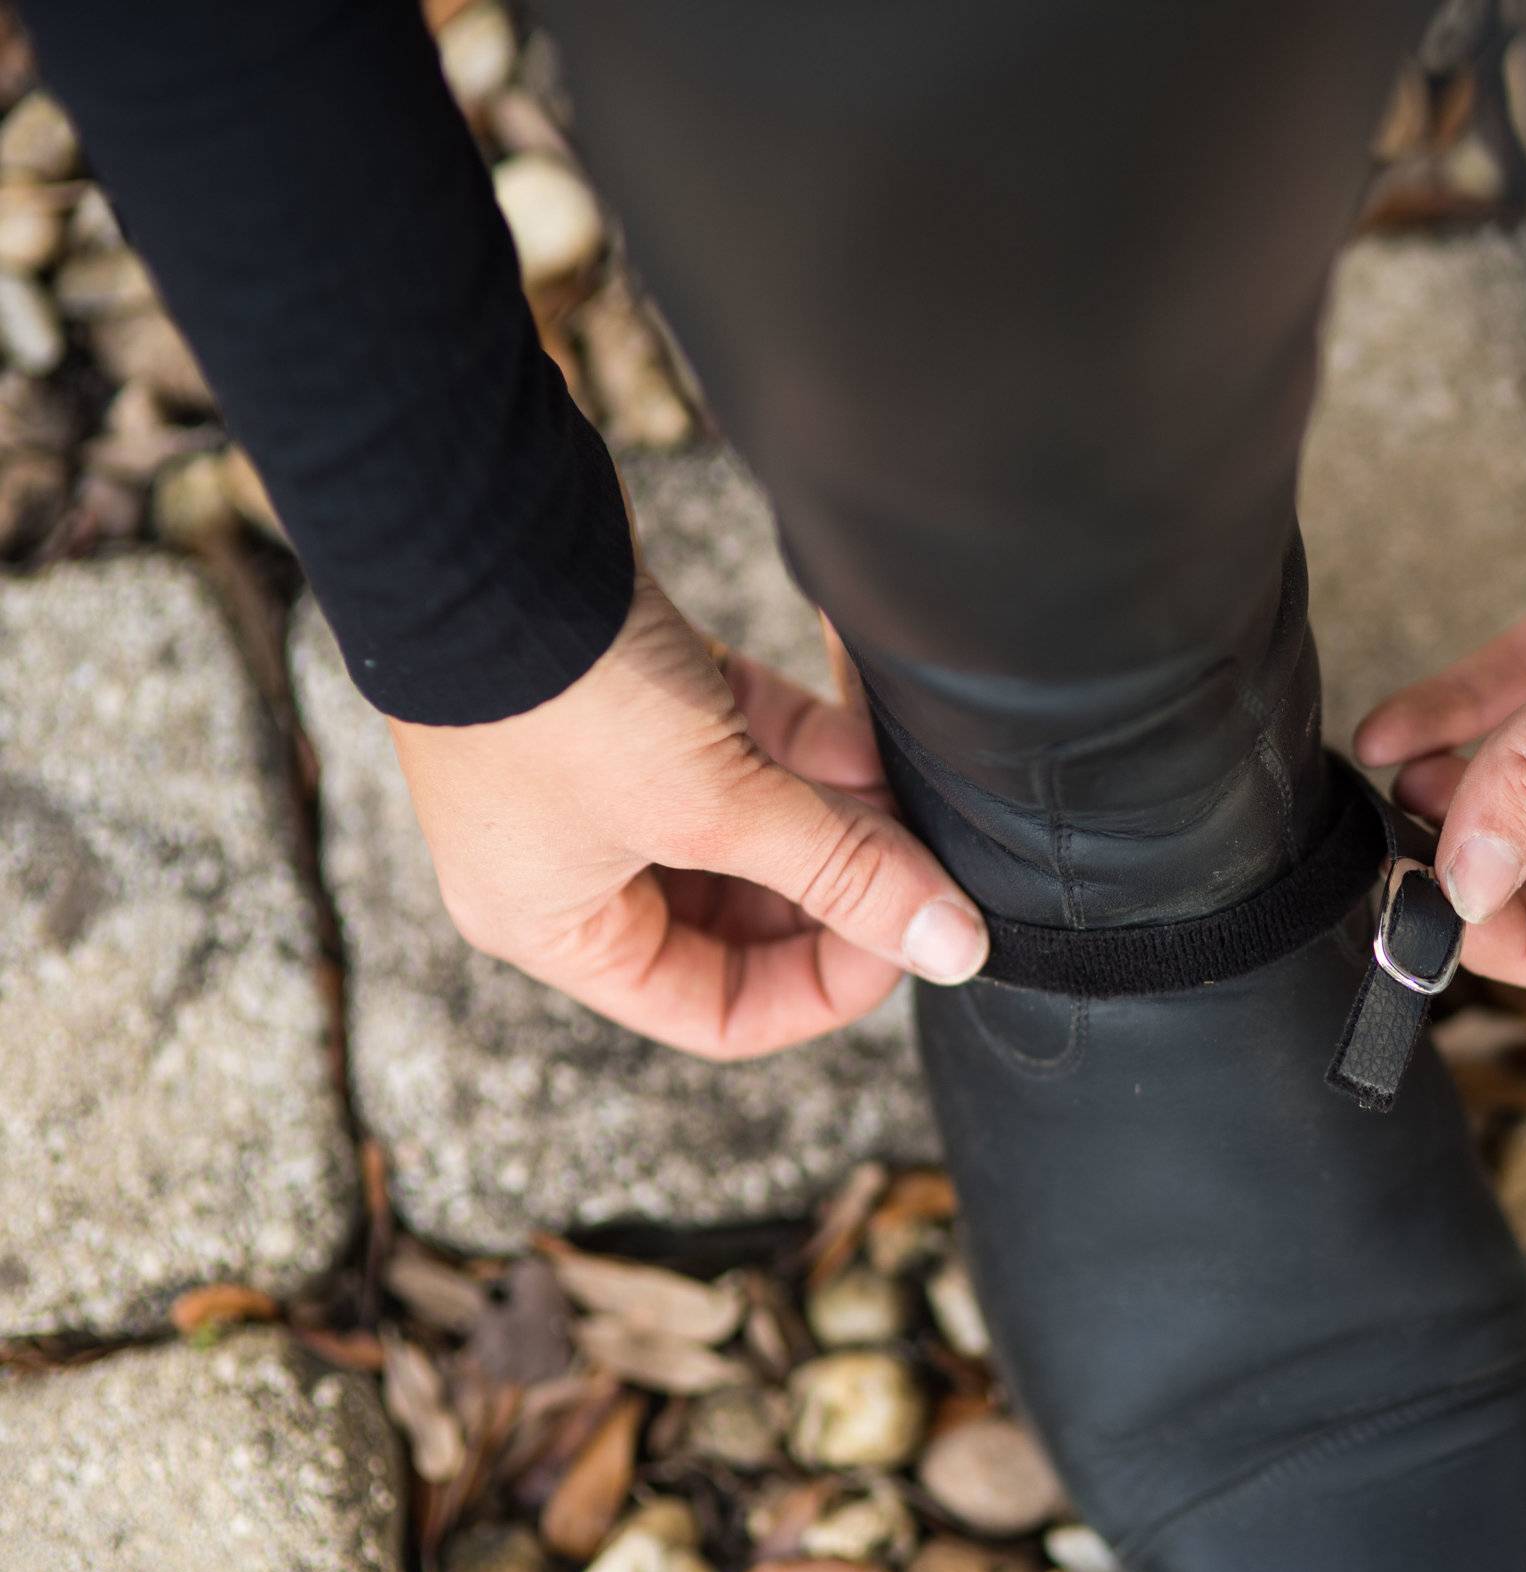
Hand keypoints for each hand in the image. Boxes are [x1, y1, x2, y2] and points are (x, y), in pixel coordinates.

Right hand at [388, 567, 986, 1058]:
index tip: (909, 937)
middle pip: (751, 916)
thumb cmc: (555, 691)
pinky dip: (818, 736)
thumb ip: (842, 874)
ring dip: (842, 804)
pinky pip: (753, 740)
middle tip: (923, 853)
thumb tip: (955, 946)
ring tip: (902, 776)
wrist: (482, 518)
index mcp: (560, 928)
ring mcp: (610, 774)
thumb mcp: (711, 806)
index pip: (719, 1010)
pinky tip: (876, 720)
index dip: (826, 986)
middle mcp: (578, 863)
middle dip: (842, 883)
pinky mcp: (645, 691)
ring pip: (764, 821)